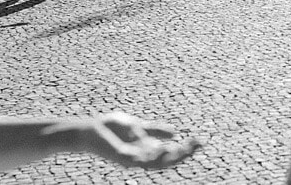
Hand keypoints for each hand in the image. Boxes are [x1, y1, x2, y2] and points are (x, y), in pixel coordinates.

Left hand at [55, 112, 199, 169]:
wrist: (89, 130)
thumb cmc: (111, 129)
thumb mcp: (138, 126)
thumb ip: (154, 130)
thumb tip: (175, 132)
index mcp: (148, 150)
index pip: (171, 154)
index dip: (186, 149)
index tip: (200, 140)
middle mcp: (143, 157)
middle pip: (168, 161)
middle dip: (183, 154)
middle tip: (197, 144)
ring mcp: (133, 159)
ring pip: (156, 164)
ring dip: (170, 158)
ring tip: (181, 149)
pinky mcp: (123, 158)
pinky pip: (140, 161)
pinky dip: (152, 157)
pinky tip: (162, 149)